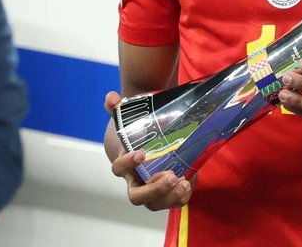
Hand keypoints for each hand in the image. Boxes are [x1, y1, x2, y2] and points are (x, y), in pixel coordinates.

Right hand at [103, 91, 194, 210]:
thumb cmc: (134, 136)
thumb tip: (111, 97)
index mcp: (124, 165)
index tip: (141, 153)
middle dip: (154, 189)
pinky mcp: (165, 194)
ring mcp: (150, 191)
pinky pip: (172, 202)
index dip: (127, 163)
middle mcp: (135, 182)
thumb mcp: (126, 122)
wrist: (143, 148)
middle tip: (170, 175)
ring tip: (184, 182)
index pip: (118, 169)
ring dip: (170, 197)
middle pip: (137, 197)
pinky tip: (191, 180)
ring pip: (155, 204)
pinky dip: (181, 196)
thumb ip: (117, 110)